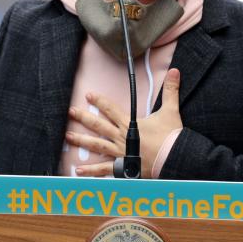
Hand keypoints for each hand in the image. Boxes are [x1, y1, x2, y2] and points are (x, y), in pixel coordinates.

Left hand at [66, 68, 183, 177]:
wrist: (175, 158)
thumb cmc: (171, 136)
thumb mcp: (170, 111)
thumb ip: (170, 90)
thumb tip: (175, 71)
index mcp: (130, 124)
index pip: (111, 109)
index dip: (99, 101)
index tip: (88, 95)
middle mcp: (121, 137)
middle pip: (98, 125)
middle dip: (83, 117)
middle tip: (70, 111)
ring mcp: (120, 153)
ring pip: (96, 145)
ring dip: (81, 140)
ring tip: (67, 136)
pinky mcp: (122, 167)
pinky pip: (104, 169)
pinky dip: (91, 170)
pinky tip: (78, 170)